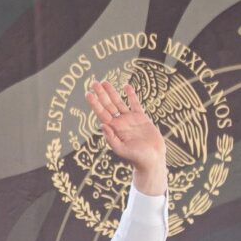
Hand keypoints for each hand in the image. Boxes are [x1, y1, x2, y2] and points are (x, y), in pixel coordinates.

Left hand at [87, 78, 166, 196]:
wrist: (152, 159)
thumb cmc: (135, 158)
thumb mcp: (121, 149)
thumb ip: (111, 138)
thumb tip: (102, 125)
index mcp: (112, 129)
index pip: (101, 113)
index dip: (95, 103)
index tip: (88, 94)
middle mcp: (119, 122)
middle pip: (108, 105)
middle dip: (101, 94)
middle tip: (94, 82)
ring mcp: (130, 119)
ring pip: (119, 102)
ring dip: (112, 92)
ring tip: (105, 82)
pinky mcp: (141, 118)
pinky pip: (135, 104)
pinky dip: (131, 95)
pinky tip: (126, 86)